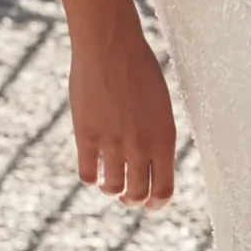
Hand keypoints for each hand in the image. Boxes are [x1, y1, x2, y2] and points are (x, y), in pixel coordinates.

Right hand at [69, 0, 176, 209]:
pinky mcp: (85, 136)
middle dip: (133, 199)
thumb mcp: (160, 105)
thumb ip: (157, 136)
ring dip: (111, 190)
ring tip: (109, 183)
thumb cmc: (140, 69)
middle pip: (137, 193)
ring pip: (111, 188)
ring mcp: (111, 143)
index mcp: (164, 138)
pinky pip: (86, 173)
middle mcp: (140, 145)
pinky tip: (92, 170)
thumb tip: (151, 162)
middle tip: (129, 196)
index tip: (151, 204)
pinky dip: (90, 177)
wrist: (110, 46)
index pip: (164, 189)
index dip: (157, 202)